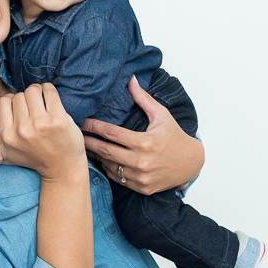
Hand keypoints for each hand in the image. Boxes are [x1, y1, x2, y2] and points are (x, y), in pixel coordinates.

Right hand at [0, 84, 85, 179]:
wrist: (62, 168)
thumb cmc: (36, 158)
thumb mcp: (9, 153)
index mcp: (8, 136)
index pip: (3, 102)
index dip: (11, 101)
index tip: (21, 106)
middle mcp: (22, 129)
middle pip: (18, 96)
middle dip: (26, 98)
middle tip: (34, 105)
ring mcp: (40, 124)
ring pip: (33, 90)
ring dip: (38, 92)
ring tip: (42, 100)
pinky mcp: (58, 119)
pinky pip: (50, 91)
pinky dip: (49, 90)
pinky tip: (51, 98)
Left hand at [83, 76, 204, 194]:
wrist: (192, 164)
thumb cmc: (175, 137)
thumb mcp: (162, 115)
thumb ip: (143, 99)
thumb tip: (131, 79)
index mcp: (145, 142)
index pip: (111, 133)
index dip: (94, 126)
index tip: (82, 121)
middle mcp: (141, 161)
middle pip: (105, 151)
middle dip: (88, 142)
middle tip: (75, 136)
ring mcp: (141, 177)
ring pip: (109, 166)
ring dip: (97, 157)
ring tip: (86, 148)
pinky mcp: (142, 188)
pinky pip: (118, 178)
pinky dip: (109, 169)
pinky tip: (103, 160)